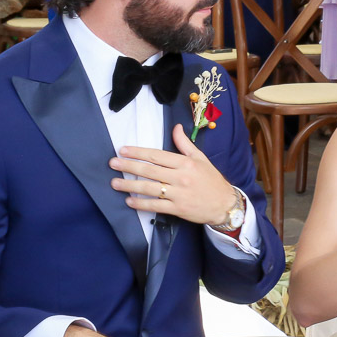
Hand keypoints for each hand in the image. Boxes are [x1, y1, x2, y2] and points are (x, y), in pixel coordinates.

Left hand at [110, 124, 238, 225]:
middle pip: (150, 171)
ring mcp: (178, 194)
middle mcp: (181, 178)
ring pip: (149, 188)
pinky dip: (141, 204)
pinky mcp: (177, 209)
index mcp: (186, 163)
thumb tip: (175, 127)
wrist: (224, 204)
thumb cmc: (211, 180)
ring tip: (115, 183)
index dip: (138, 152)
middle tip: (112, 163)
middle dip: (129, 166)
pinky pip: (155, 206)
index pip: (157, 155)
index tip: (123, 150)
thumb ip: (185, 143)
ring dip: (130, 185)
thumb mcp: (201, 158)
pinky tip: (129, 201)